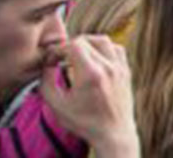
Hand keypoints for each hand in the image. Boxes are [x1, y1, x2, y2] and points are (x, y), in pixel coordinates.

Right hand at [41, 36, 138, 157]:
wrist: (113, 133)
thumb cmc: (83, 122)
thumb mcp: (57, 105)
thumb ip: (46, 82)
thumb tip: (46, 65)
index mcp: (91, 74)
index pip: (74, 45)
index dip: (58, 49)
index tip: (51, 61)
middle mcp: (108, 67)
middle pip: (87, 40)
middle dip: (70, 46)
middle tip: (60, 59)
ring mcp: (120, 67)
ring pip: (104, 41)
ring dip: (87, 44)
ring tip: (75, 56)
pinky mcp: (126, 70)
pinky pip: (116, 48)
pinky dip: (103, 48)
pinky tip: (94, 60)